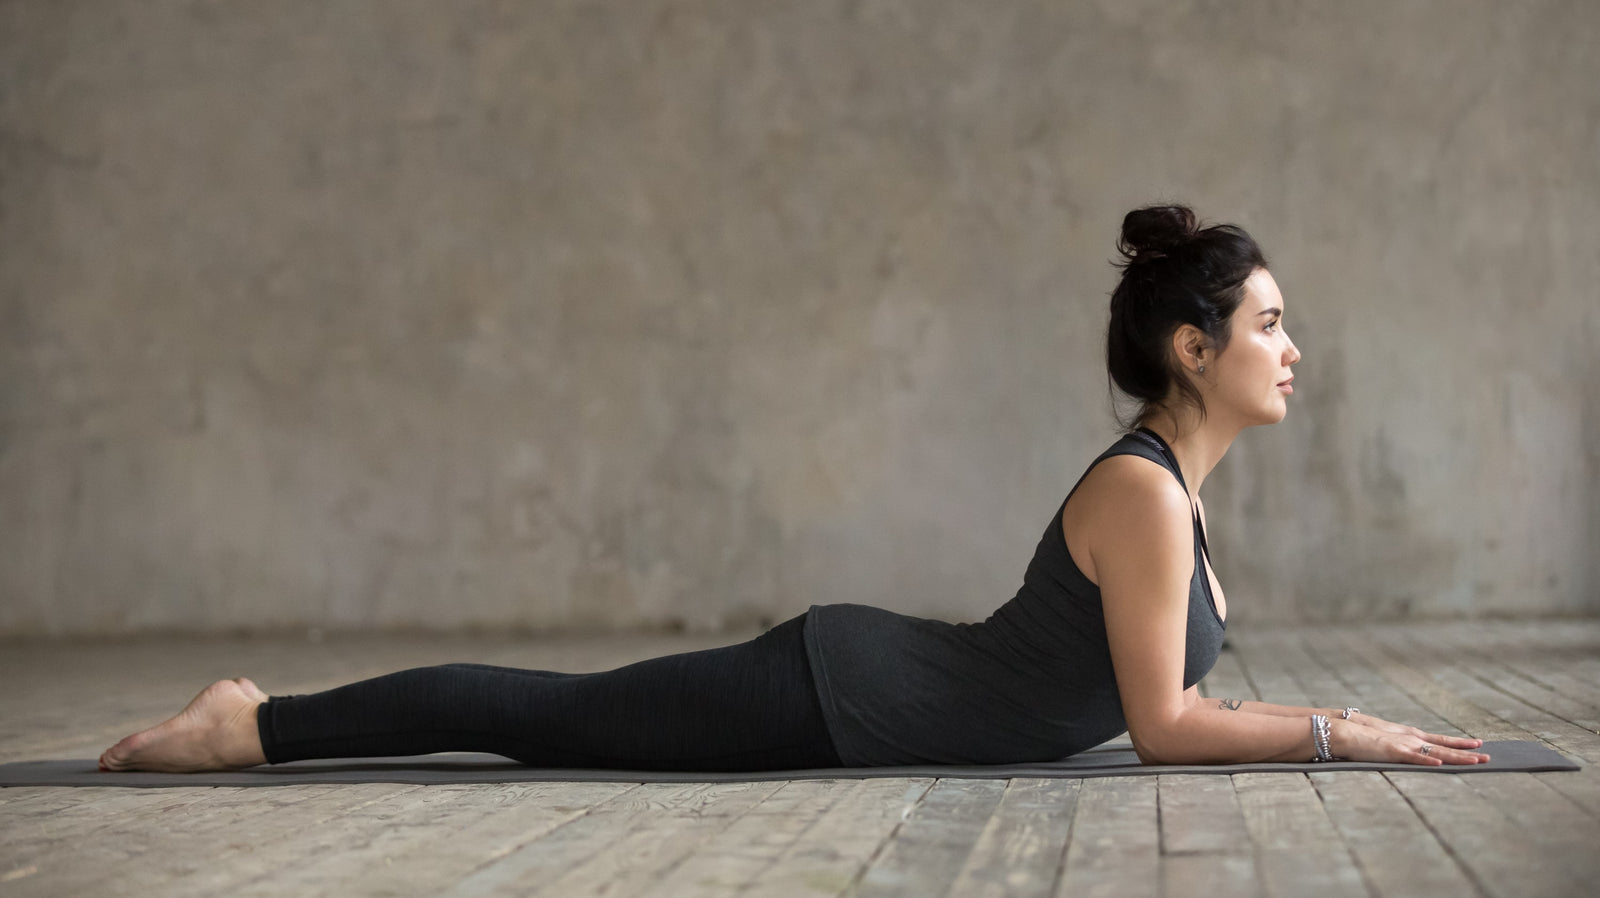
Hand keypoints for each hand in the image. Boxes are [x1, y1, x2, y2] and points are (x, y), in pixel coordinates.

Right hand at [1329, 718, 1490, 765]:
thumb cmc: (1357, 736)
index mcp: (1407, 735)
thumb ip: (1394, 745)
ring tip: (1476, 762)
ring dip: (1457, 758)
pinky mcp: (1393, 752)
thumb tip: (1399, 750)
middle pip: (1444, 746)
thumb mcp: (1381, 740)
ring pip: (1436, 752)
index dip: (1458, 743)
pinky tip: (1442, 764)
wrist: (1341, 731)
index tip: (1476, 744)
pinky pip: (1415, 758)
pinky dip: (1428, 761)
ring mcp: (1403, 744)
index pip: (1438, 739)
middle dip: (1467, 752)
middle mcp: (1410, 738)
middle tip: (1488, 756)